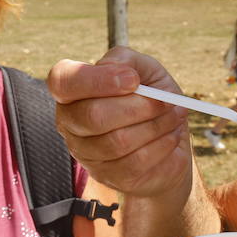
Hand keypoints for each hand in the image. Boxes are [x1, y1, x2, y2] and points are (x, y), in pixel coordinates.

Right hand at [49, 47, 192, 198]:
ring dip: (156, 125)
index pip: (62, 81)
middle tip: (166, 100)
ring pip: (117, 141)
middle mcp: (69, 121)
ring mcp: (84, 152)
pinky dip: (160, 145)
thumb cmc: (150, 98)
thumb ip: (126, 60)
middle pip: (93, 115)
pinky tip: (170, 136)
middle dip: (139, 106)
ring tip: (173, 115)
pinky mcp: (106, 175)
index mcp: (71, 90)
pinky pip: (134, 162)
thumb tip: (118, 70)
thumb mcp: (144, 69)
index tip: (133, 79)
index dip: (96, 80)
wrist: (168, 137)